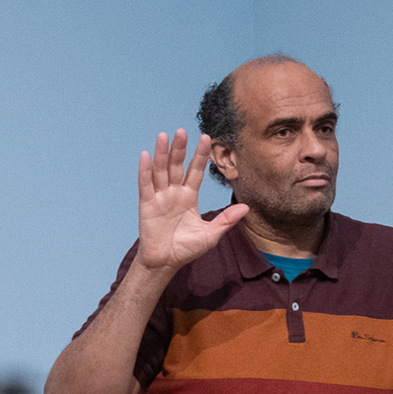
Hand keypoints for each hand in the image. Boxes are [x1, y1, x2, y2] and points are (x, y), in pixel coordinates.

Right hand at [135, 129, 246, 272]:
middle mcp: (174, 192)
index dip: (200, 155)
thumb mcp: (211, 235)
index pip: (196, 171)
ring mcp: (160, 196)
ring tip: (164, 136)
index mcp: (189, 197)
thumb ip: (226, 220)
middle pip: (177, 166)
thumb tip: (247, 208)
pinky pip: (145, 184)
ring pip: (161, 170)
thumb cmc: (187, 249)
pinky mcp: (147, 204)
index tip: (206, 137)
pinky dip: (145, 170)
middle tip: (182, 131)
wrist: (166, 262)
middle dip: (180, 149)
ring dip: (162, 154)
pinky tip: (146, 155)